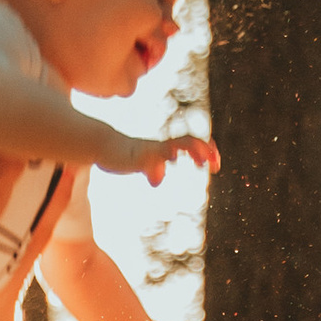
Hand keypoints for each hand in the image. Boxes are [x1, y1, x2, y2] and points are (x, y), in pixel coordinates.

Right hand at [97, 127, 219, 186]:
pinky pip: (149, 160)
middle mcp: (160, 146)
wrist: (103, 146)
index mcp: (165, 147)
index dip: (206, 150)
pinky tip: (161, 177)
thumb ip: (152, 170)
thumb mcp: (140, 164)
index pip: (190, 143)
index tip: (217, 164)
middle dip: (202, 150)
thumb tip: (157, 180)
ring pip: (171, 147)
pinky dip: (158, 165)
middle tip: (214, 165)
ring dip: (188, 150)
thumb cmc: (124, 156)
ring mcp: (148, 150)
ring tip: (201, 162)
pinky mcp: (135, 158)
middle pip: (186, 141)